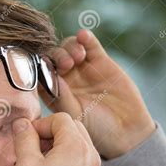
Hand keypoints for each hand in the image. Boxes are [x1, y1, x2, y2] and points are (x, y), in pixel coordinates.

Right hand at [12, 113, 100, 165]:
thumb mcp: (26, 165)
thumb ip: (24, 139)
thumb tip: (22, 123)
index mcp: (75, 146)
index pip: (60, 119)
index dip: (41, 124)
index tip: (28, 137)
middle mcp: (90, 153)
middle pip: (72, 127)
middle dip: (51, 131)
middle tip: (35, 146)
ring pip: (77, 141)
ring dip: (59, 143)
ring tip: (41, 159)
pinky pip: (81, 156)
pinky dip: (67, 155)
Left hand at [41, 29, 155, 158]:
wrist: (125, 129)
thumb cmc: (95, 128)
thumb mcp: (74, 115)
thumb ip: (61, 97)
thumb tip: (49, 77)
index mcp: (53, 92)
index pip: (40, 73)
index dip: (40, 67)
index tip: (45, 68)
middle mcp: (65, 78)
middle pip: (53, 57)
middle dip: (57, 57)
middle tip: (67, 65)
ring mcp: (82, 68)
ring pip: (69, 48)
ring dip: (70, 47)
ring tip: (79, 56)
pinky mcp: (100, 61)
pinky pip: (90, 45)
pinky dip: (86, 38)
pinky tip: (84, 36)